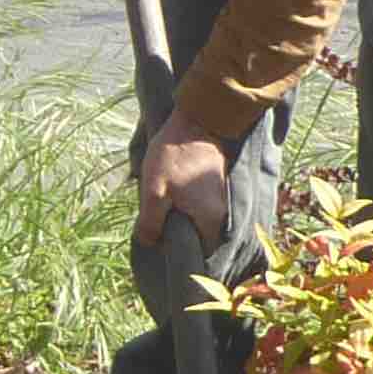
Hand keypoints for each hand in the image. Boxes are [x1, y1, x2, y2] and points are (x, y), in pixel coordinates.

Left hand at [136, 113, 229, 247]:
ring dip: (179, 214)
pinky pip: (201, 205)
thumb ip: (151, 222)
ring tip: (163, 197)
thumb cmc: (174, 158)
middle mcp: (223, 214)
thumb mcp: (154, 192)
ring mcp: (222, 199)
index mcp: (210, 220)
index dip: (177, 248)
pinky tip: (172, 188)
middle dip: (176, 229)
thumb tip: (149, 243)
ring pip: (198, 219)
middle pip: (198, 235)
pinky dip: (186, 202)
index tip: (158, 234)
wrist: (197, 122)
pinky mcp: (217, 187)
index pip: (199, 251)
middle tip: (156, 213)